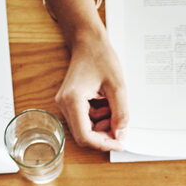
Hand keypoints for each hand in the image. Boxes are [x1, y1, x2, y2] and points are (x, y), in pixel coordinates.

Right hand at [55, 30, 127, 150]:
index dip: (104, 144)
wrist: (88, 41)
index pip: (85, 136)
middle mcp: (63, 104)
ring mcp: (65, 103)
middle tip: (122, 126)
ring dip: (103, 124)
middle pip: (84, 135)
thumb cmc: (101, 57)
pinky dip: (99, 117)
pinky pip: (85, 119)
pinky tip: (107, 102)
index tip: (120, 143)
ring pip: (86, 128)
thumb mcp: (117, 86)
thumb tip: (121, 135)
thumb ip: (121, 113)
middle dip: (105, 134)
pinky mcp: (70, 102)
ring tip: (114, 105)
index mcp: (72, 100)